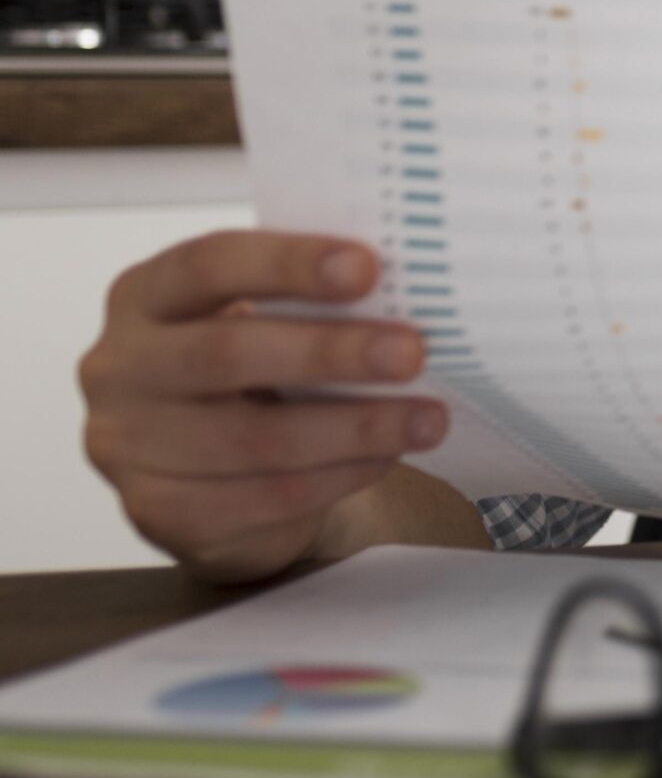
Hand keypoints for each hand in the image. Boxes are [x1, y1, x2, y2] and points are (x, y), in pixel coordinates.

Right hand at [77, 230, 446, 581]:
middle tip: (412, 352)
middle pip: (227, 354)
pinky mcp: (158, 514)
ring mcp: (127, 447)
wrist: (214, 471)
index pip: (208, 265)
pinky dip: (339, 476)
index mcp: (144, 295)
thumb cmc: (251, 369)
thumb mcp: (260, 319)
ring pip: (255, 439)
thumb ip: (304, 300)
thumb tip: (406, 290)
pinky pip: (265, 497)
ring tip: (426, 419)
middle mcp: (118, 368)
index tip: (368, 268)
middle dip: (331, 352)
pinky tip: (385, 457)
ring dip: (356, 428)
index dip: (288, 264)